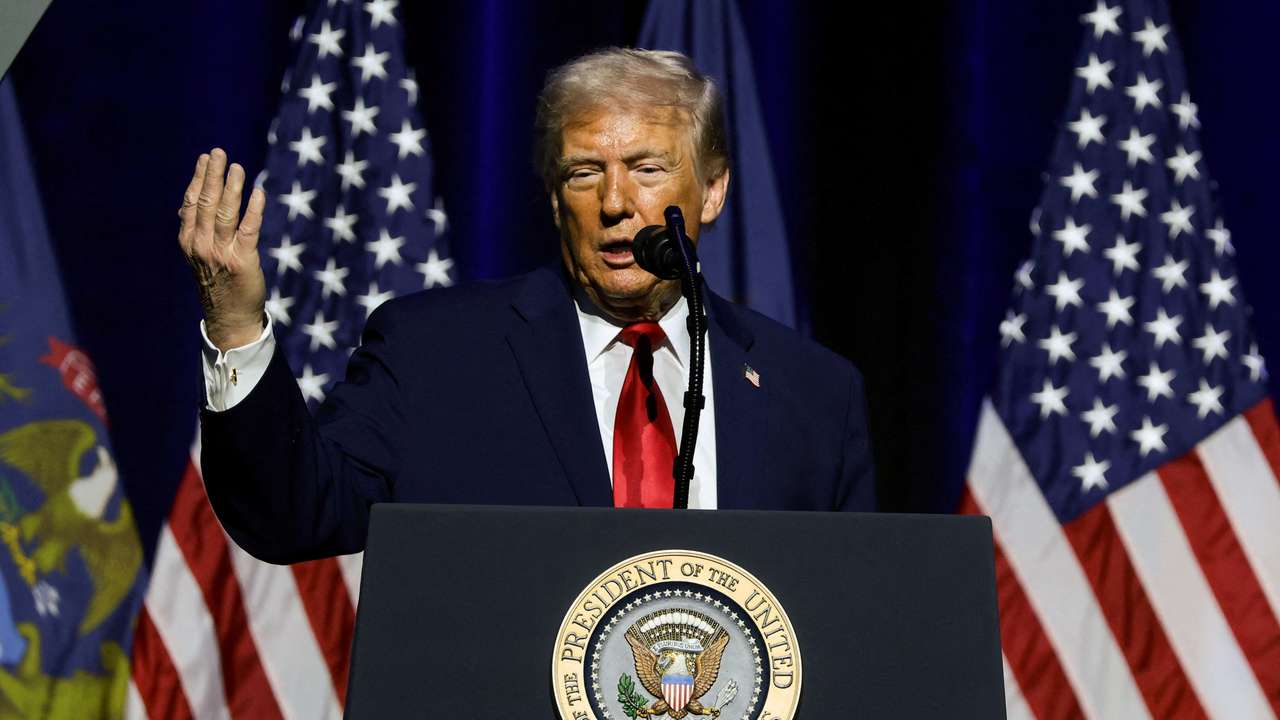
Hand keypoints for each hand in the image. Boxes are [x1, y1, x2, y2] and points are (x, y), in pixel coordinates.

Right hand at [178, 148, 268, 351]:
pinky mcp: (243, 261)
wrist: (229, 317)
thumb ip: (194, 229)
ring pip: (225, 213)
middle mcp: (201, 245)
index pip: (191, 202)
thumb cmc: (216, 282)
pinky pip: (248, 230)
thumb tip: (187, 203)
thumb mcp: (197, 255)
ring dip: (232, 188)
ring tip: (238, 168)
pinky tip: (258, 193)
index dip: (199, 178)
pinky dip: (253, 210)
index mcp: (188, 241)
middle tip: (220, 153)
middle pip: (205, 202)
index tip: (206, 159)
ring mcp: (221, 253)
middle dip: (213, 175)